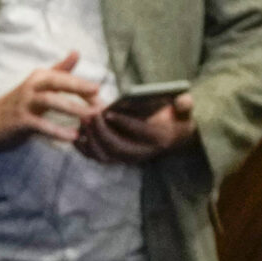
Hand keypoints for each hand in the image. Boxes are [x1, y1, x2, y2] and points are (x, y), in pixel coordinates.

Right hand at [0, 50, 98, 147]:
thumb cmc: (20, 103)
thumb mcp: (39, 84)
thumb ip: (59, 70)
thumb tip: (76, 52)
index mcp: (39, 77)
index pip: (64, 76)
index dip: (83, 84)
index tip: (100, 95)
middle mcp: (31, 86)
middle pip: (57, 82)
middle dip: (79, 89)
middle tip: (100, 101)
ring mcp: (24, 103)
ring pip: (51, 101)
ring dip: (73, 109)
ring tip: (91, 119)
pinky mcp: (19, 120)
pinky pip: (41, 124)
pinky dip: (57, 131)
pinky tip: (72, 137)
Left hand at [77, 90, 197, 163]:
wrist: (172, 137)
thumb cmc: (174, 118)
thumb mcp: (183, 111)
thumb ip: (184, 105)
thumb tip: (182, 100)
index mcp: (160, 138)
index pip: (140, 132)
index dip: (123, 123)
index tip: (108, 112)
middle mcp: (143, 153)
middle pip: (118, 147)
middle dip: (101, 131)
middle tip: (90, 115)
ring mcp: (128, 158)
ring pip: (105, 155)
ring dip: (91, 140)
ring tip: (83, 121)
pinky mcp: (117, 160)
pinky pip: (98, 158)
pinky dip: (85, 149)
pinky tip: (77, 135)